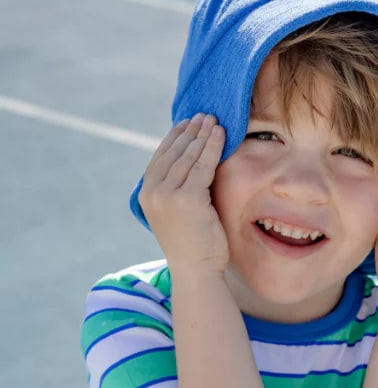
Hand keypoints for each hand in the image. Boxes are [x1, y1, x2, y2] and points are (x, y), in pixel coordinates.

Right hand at [138, 114, 228, 275]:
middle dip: (190, 131)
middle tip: (205, 115)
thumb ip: (178, 188)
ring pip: (188, 156)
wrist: (197, 272)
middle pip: (174, 152)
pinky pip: (202, 166)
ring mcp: (167, 195)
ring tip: (214, 120)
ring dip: (202, 134)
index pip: (161, 157)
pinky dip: (212, 147)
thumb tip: (191, 160)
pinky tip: (221, 134)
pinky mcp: (186, 199)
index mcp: (146, 194)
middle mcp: (152, 192)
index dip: (176, 137)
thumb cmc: (194, 245)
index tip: (189, 122)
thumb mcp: (179, 211)